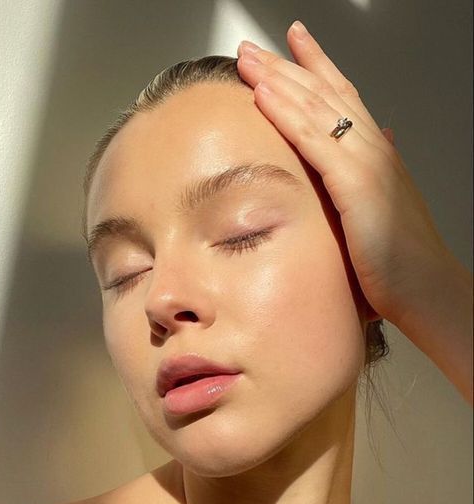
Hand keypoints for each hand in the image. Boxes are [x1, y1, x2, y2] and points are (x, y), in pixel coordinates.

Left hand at [236, 21, 451, 328]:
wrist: (428, 289)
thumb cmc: (403, 262)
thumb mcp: (383, 212)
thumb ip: (370, 180)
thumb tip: (370, 154)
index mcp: (376, 154)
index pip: (342, 97)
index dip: (315, 66)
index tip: (291, 43)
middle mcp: (372, 148)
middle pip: (323, 93)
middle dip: (284, 65)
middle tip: (250, 47)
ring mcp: (366, 162)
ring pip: (316, 107)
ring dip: (277, 79)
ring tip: (246, 58)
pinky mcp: (356, 184)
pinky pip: (313, 140)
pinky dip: (286, 114)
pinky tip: (263, 95)